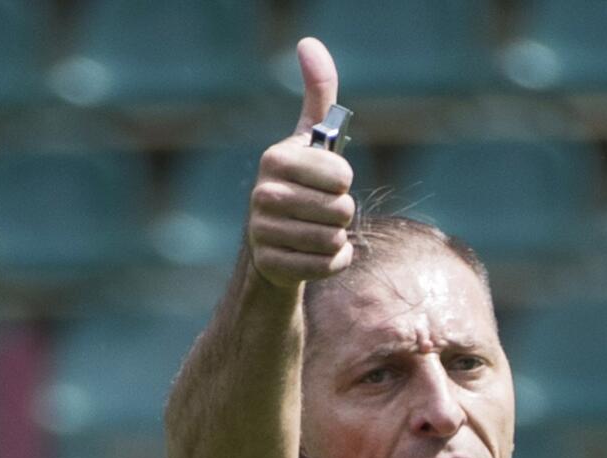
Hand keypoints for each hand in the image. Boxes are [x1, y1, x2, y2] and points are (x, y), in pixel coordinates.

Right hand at [246, 38, 355, 287]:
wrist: (273, 243)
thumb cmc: (301, 185)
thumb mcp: (310, 140)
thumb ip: (318, 94)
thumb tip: (309, 43)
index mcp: (276, 159)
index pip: (341, 174)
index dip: (343, 181)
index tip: (328, 182)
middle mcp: (263, 194)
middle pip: (341, 209)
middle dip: (343, 213)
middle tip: (323, 211)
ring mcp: (263, 232)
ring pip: (334, 239)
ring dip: (337, 238)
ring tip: (317, 231)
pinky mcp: (271, 266)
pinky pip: (327, 265)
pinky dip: (333, 263)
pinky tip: (316, 254)